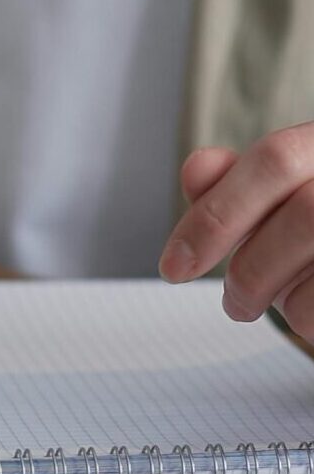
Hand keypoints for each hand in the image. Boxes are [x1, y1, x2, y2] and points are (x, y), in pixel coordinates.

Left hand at [160, 122, 313, 334]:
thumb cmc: (306, 235)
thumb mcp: (269, 206)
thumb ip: (231, 187)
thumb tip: (198, 169)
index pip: (276, 158)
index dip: (217, 213)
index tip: (174, 268)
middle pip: (307, 211)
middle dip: (252, 267)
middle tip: (232, 303)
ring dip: (279, 293)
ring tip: (258, 306)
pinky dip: (309, 315)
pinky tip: (306, 310)